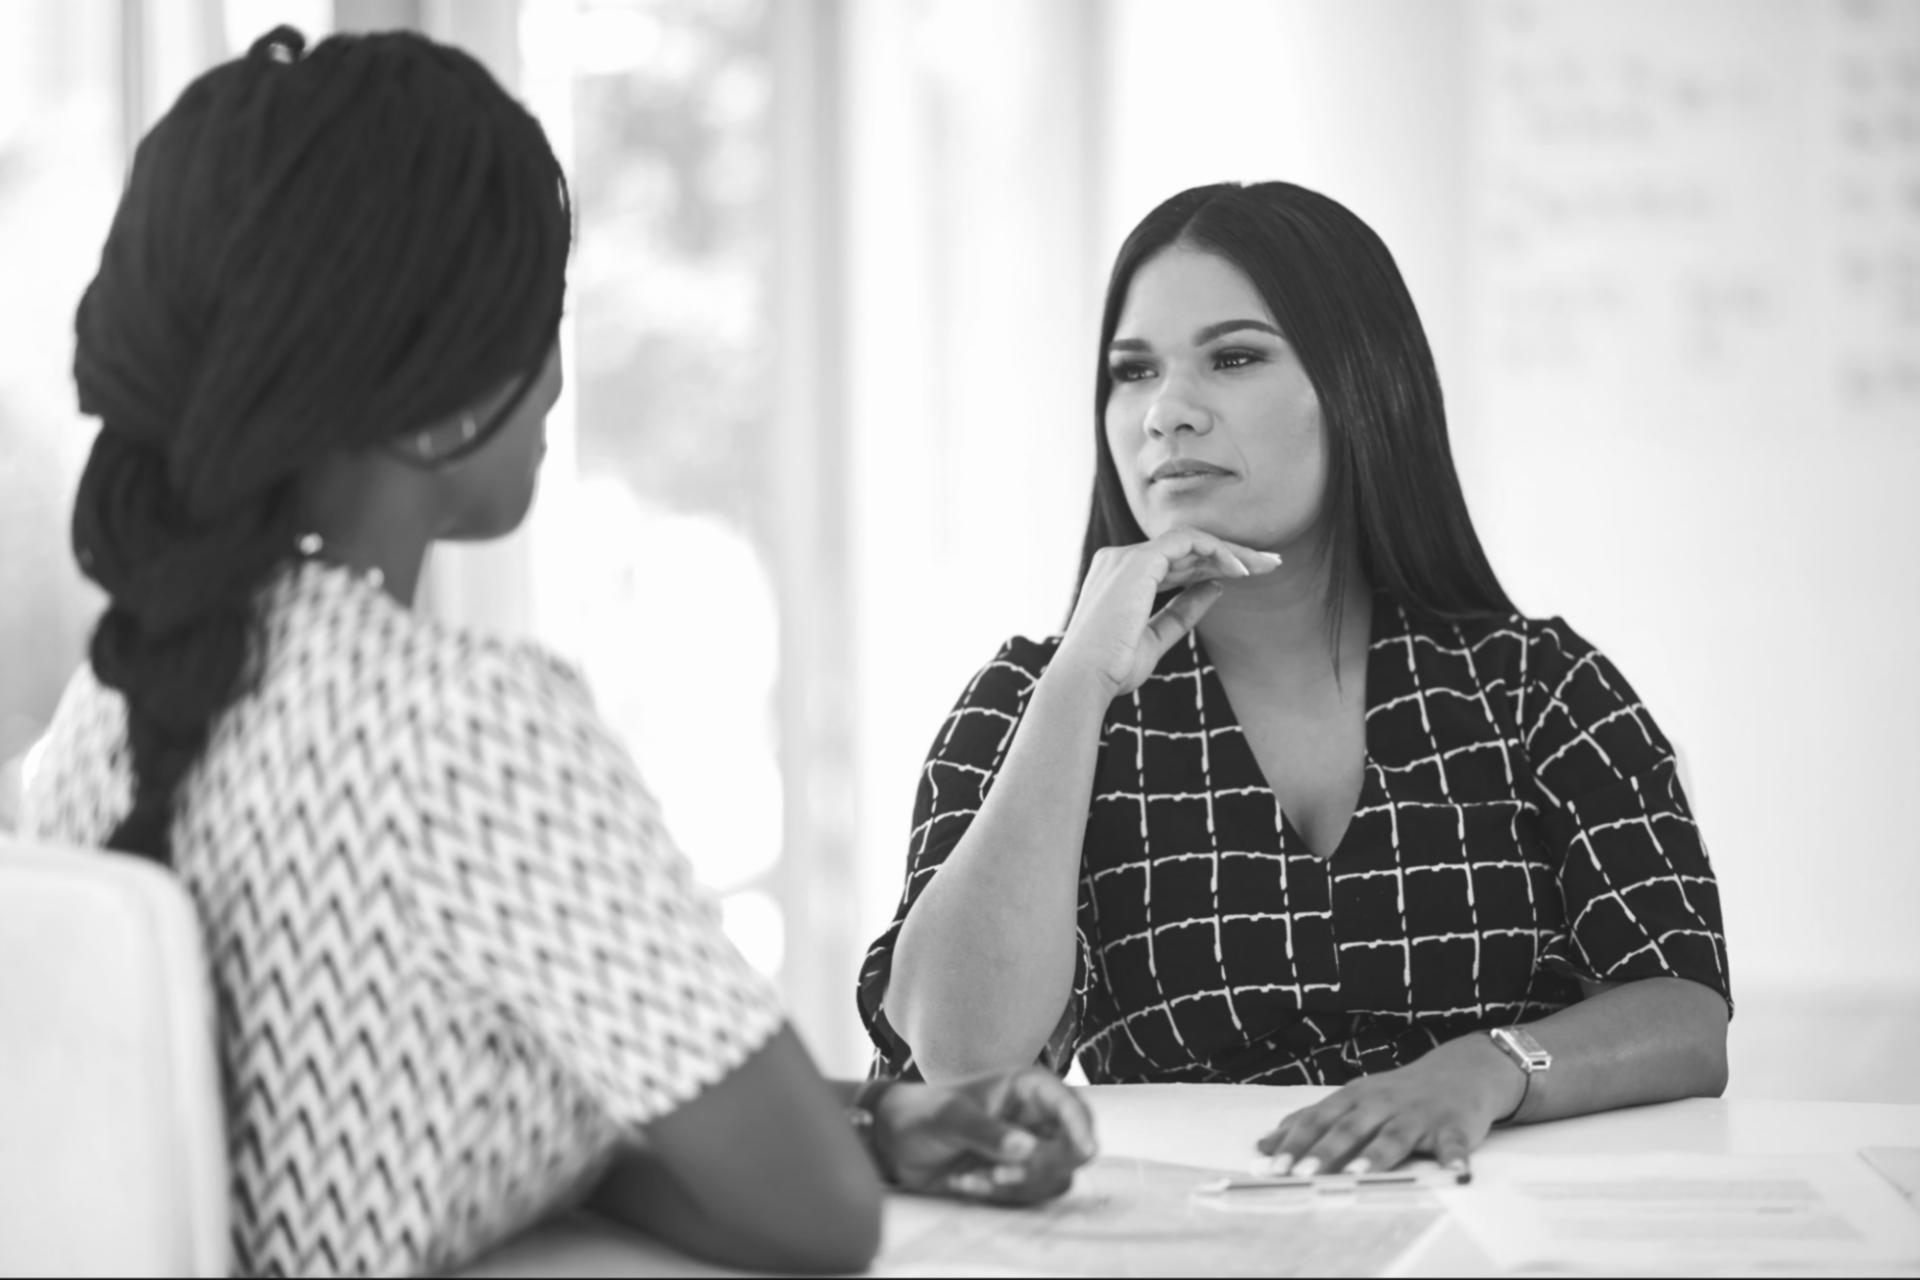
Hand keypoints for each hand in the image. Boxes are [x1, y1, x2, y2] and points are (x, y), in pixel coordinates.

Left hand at [874, 1066, 1097, 1204]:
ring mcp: (1030, 1147)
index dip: (1082, 1126)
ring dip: (1017, 1184)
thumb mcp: (950, 1118)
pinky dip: (1003, 1195)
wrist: (896, 1144)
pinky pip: (1032, 1194)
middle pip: (1073, 1147)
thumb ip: (988, 1132)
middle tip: (1002, 1173)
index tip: (1085, 1151)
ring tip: (976, 1176)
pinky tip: (969, 1181)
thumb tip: (1027, 1148)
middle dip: (1041, 1166)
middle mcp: (1036, 1117)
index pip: (1070, 1104)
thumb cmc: (922, 1114)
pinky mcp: (1019, 1174)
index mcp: (1026, 1088)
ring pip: (1055, 1175)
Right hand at [1057, 527, 1282, 698]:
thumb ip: (1183, 611)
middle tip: (1270, 564)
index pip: (1175, 562)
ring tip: (1265, 566)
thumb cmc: (1112, 668)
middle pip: (1186, 549)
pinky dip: (1217, 551)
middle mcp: (1120, 560)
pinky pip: (1187, 541)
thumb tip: (1215, 588)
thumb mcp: (1156, 638)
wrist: (1085, 679)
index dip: (1212, 565)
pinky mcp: (1137, 561)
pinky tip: (1240, 571)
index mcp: (1120, 578)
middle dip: (1231, 555)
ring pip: (1191, 541)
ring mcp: (1126, 557)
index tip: (1246, 576)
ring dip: (1231, 552)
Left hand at [1253, 1035, 1522, 1176]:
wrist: (1460, 1070)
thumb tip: (1264, 1145)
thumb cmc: (1396, 1093)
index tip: (1272, 1165)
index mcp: (1354, 1098)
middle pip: (1349, 1128)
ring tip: (1358, 1176)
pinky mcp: (1454, 1126)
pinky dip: (1454, 1157)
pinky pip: (1454, 1143)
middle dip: (1325, 1151)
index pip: (1318, 1120)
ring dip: (1376, 1156)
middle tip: (1304, 1175)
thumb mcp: (1351, 1100)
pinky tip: (1454, 1171)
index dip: (1295, 1142)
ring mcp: (1418, 1114)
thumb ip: (1312, 1121)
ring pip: (1394, 1136)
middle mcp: (1381, 1103)